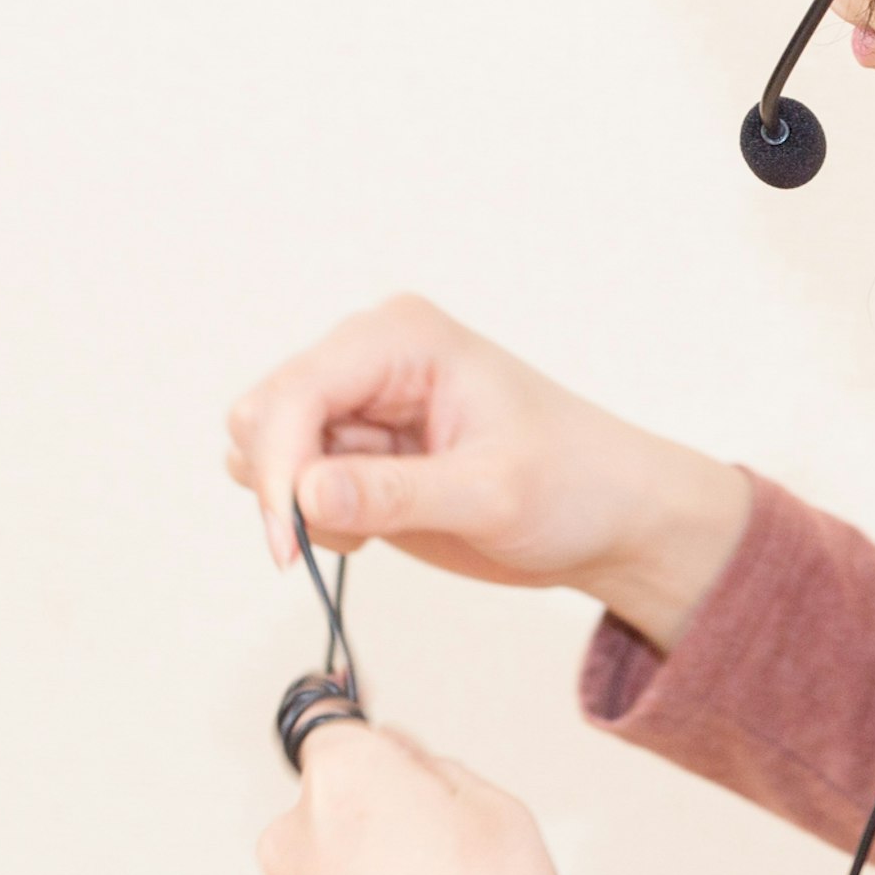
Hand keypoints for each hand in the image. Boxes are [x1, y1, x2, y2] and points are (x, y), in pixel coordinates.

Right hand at [225, 294, 750, 650]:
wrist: (611, 518)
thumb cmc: (575, 485)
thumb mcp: (492, 493)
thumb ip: (395, 494)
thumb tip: (306, 494)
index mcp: (402, 336)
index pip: (298, 390)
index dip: (279, 465)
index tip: (289, 539)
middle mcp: (369, 358)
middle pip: (263, 413)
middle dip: (283, 482)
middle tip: (348, 536)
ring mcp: (359, 406)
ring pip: (264, 449)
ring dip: (298, 502)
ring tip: (376, 527)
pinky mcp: (356, 454)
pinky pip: (290, 483)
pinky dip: (312, 517)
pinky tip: (374, 529)